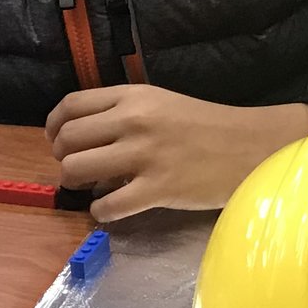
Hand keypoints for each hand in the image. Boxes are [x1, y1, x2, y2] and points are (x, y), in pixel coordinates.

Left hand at [47, 88, 307, 218]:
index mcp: (134, 96)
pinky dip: (100, 211)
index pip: (71, 105)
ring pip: (77, 170)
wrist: (253, 147)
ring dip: (75, 184)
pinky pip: (107, 206)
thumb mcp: (163, 104)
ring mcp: (145, 155)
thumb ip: (125, 113)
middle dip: (62, 158)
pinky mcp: (158, 189)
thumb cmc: (209, 126)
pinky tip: (111, 209)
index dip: (54, 126)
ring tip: (91, 188)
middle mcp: (133, 121)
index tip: (56, 140)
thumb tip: (87, 138)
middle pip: (67, 140)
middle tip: (77, 170)